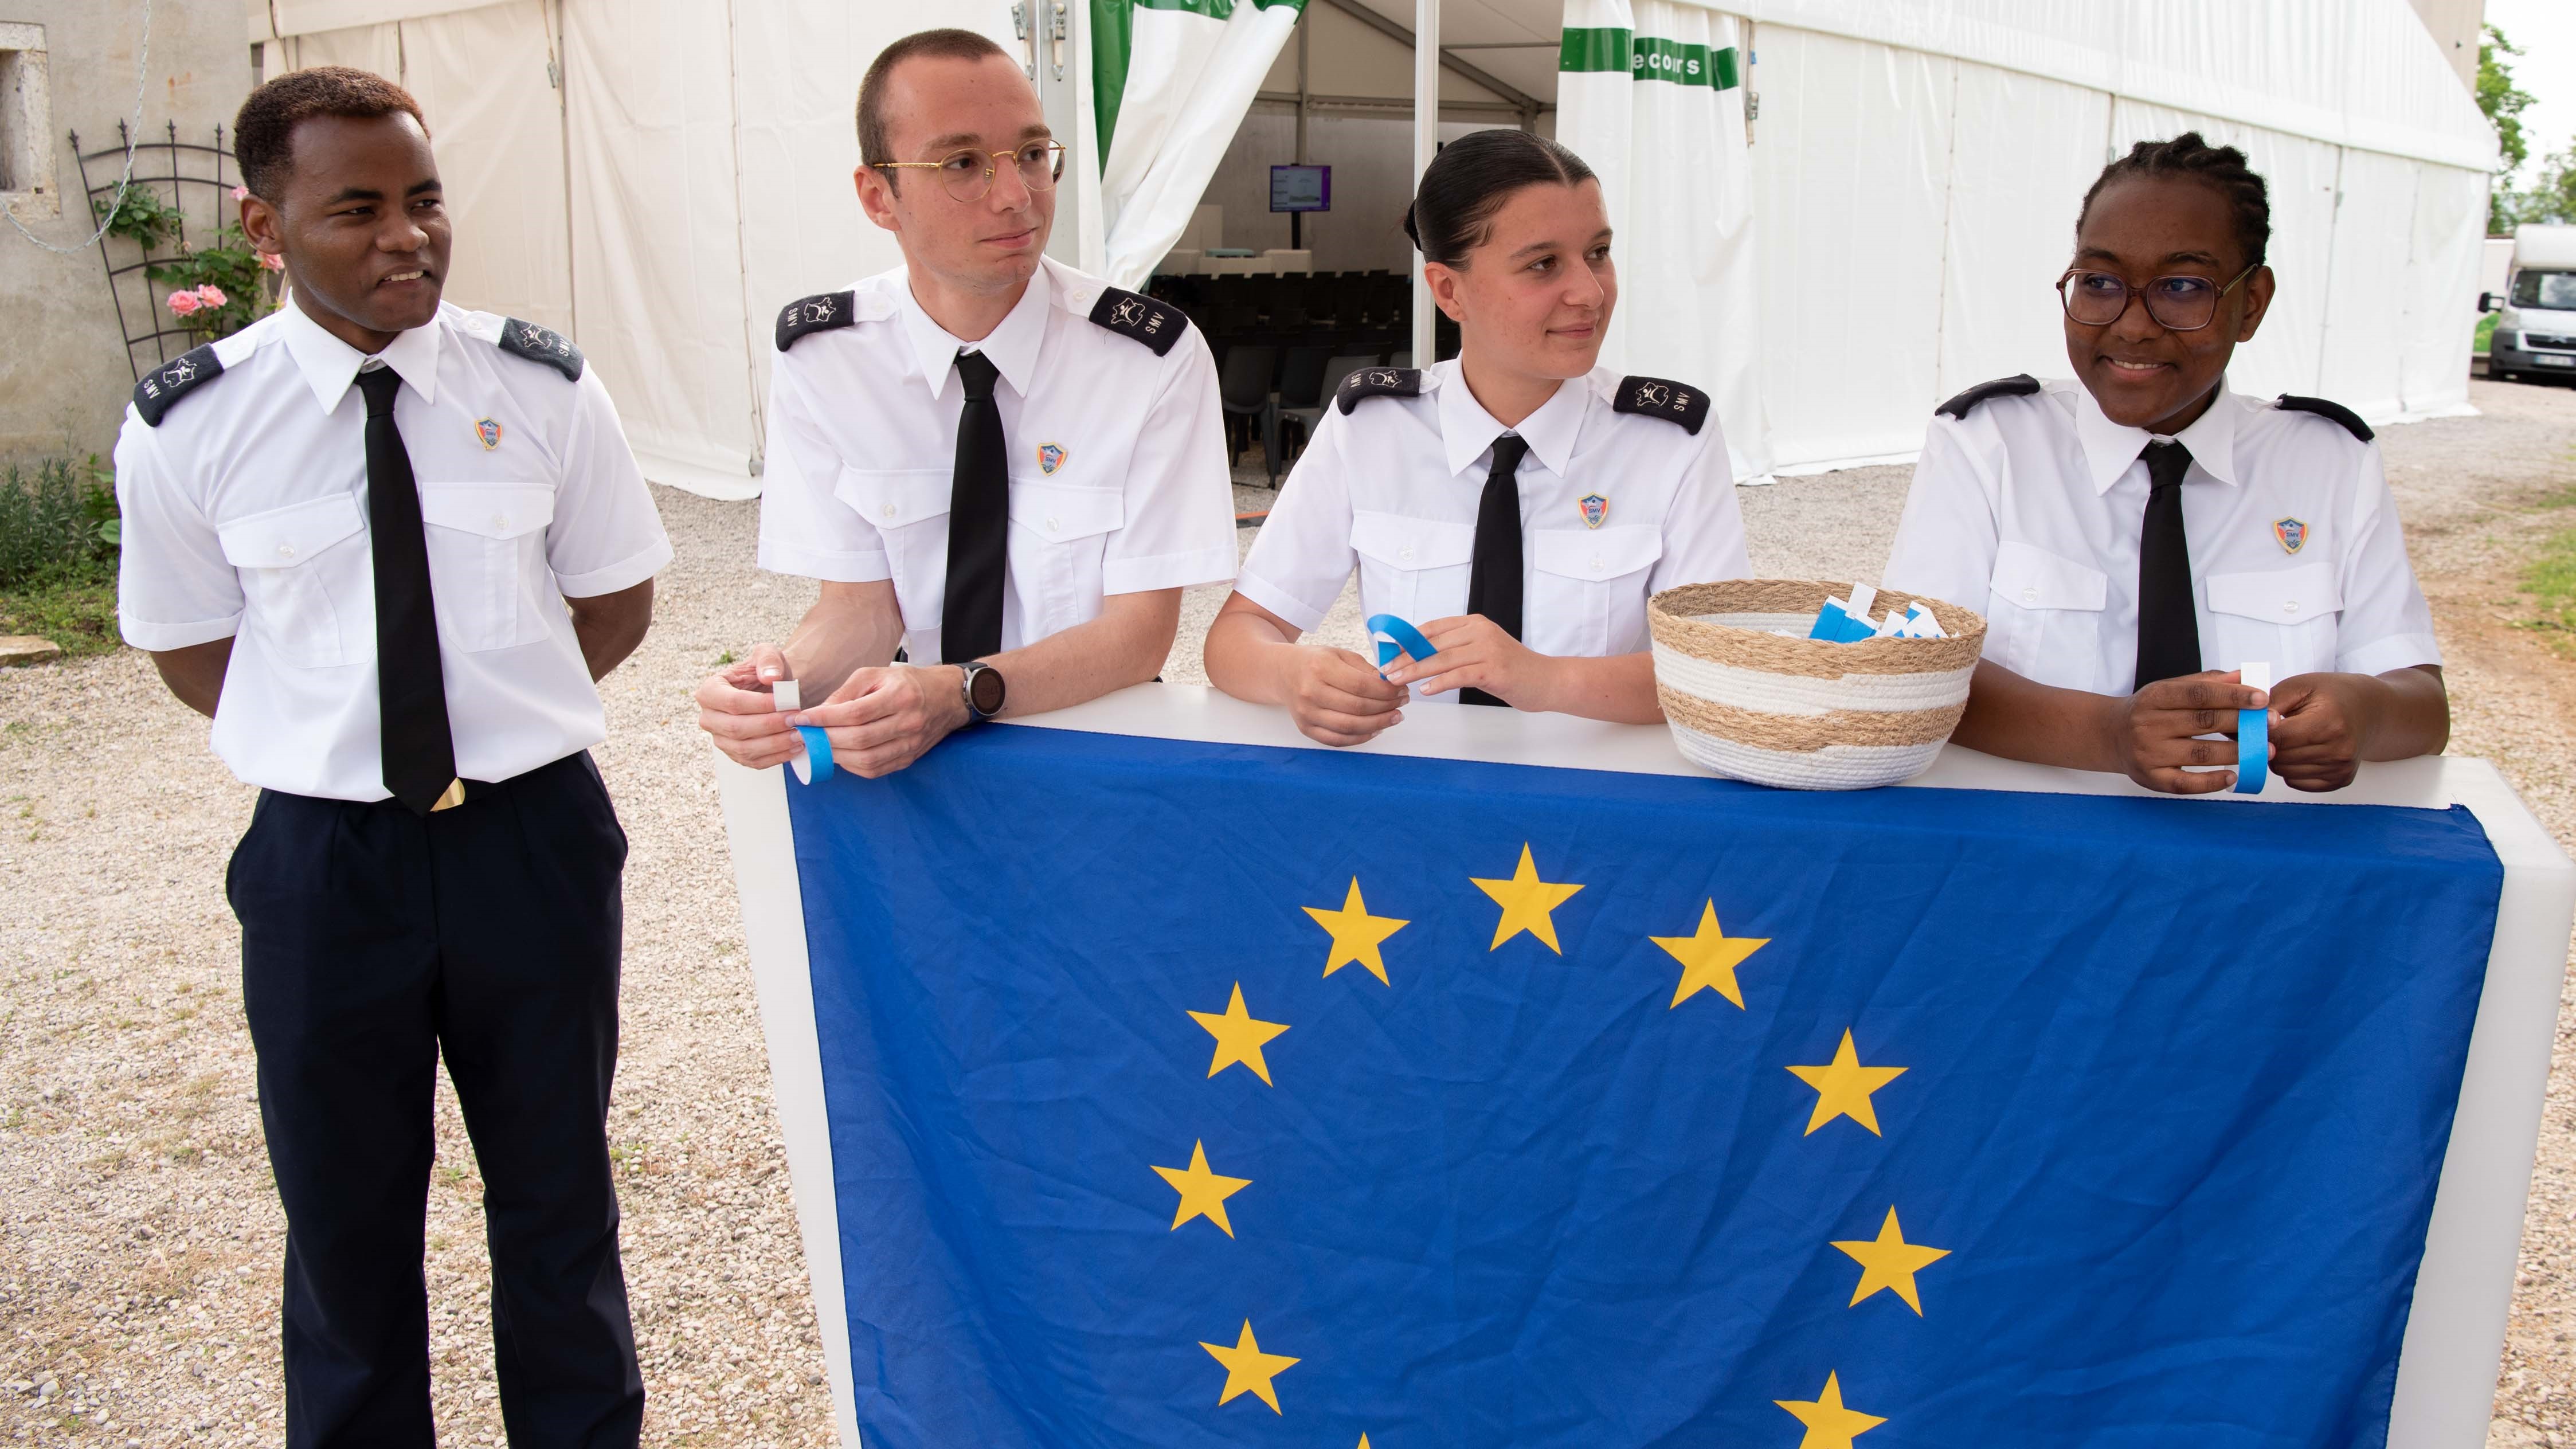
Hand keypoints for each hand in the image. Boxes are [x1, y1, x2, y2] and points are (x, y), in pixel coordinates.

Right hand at [694, 643, 800, 768]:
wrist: (772, 692)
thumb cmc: (767, 673)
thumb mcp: (768, 655)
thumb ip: (768, 660)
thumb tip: (769, 677)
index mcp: (710, 691)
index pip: (734, 702)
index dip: (762, 705)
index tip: (789, 703)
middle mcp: (708, 717)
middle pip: (736, 728)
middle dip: (770, 725)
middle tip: (796, 720)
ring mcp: (720, 739)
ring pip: (744, 749)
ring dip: (775, 744)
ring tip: (800, 734)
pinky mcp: (734, 755)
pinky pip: (753, 762)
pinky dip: (776, 758)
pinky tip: (795, 747)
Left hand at [788, 663, 969, 778]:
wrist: (947, 698)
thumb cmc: (908, 683)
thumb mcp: (876, 674)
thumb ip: (847, 692)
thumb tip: (819, 713)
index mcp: (900, 696)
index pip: (855, 713)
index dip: (824, 718)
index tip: (801, 718)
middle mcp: (909, 722)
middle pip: (859, 739)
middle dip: (825, 738)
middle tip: (805, 735)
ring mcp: (911, 744)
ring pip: (866, 759)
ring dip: (836, 755)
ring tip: (819, 746)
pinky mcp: (909, 758)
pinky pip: (875, 769)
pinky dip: (852, 765)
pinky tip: (840, 755)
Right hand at [1286, 646, 1406, 746]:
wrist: (1282, 672)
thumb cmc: (1315, 662)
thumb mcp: (1339, 654)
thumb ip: (1365, 669)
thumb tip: (1391, 685)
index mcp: (1320, 668)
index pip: (1361, 685)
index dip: (1386, 691)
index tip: (1401, 690)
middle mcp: (1310, 692)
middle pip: (1358, 707)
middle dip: (1386, 707)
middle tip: (1402, 703)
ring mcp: (1306, 713)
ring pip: (1350, 727)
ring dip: (1378, 724)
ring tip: (1394, 717)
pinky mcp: (1305, 728)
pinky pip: (1337, 740)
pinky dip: (1360, 738)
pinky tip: (1376, 729)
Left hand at [1384, 615, 1552, 707]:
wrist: (1547, 680)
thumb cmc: (1512, 670)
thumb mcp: (1481, 652)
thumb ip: (1455, 650)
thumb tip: (1418, 658)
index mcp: (1474, 623)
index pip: (1432, 629)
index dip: (1407, 641)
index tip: (1388, 654)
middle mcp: (1480, 631)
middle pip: (1434, 644)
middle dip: (1406, 658)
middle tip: (1386, 671)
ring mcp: (1488, 649)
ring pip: (1443, 659)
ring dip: (1416, 670)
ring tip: (1397, 681)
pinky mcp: (1495, 669)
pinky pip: (1461, 675)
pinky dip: (1441, 682)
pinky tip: (1426, 690)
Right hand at [2099, 670, 2267, 794]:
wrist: (2110, 735)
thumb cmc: (2150, 710)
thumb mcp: (2171, 688)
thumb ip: (2208, 683)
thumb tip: (2247, 676)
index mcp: (2155, 697)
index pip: (2199, 694)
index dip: (2232, 695)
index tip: (2262, 698)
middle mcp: (2148, 724)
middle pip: (2203, 722)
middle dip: (2243, 722)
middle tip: (2271, 723)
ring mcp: (2148, 753)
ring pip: (2200, 754)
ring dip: (2237, 752)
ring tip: (2264, 749)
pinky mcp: (2150, 778)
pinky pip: (2186, 784)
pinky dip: (2212, 782)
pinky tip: (2233, 775)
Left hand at [2265, 673, 2371, 791]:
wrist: (2370, 709)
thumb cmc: (2331, 694)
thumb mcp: (2300, 685)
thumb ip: (2270, 703)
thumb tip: (2244, 723)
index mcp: (2328, 722)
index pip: (2278, 738)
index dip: (2259, 732)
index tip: (2254, 723)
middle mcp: (2338, 749)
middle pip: (2279, 758)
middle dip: (2268, 744)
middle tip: (2274, 729)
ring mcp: (2341, 768)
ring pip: (2285, 772)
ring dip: (2279, 757)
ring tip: (2290, 737)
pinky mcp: (2341, 779)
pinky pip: (2298, 782)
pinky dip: (2291, 769)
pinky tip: (2301, 750)